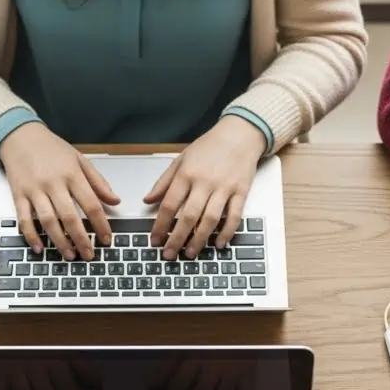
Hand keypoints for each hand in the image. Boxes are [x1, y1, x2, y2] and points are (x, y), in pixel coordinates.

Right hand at [0, 122, 119, 260]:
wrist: (20, 136)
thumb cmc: (51, 148)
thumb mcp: (80, 159)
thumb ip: (98, 181)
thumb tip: (115, 200)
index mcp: (72, 174)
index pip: (91, 204)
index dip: (101, 224)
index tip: (107, 239)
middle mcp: (53, 183)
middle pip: (70, 217)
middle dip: (81, 239)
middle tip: (89, 255)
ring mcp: (34, 190)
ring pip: (48, 221)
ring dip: (59, 242)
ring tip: (70, 255)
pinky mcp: (18, 195)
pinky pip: (24, 219)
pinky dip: (31, 236)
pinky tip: (40, 248)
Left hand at [145, 115, 265, 260]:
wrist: (239, 134)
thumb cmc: (209, 147)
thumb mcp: (181, 159)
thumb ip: (164, 181)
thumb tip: (148, 200)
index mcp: (186, 174)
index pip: (169, 205)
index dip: (160, 226)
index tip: (155, 241)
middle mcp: (204, 182)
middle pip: (188, 216)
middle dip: (177, 239)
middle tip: (169, 254)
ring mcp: (224, 188)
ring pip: (210, 219)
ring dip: (200, 239)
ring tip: (190, 253)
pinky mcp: (241, 192)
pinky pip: (234, 216)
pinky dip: (227, 232)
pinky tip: (219, 244)